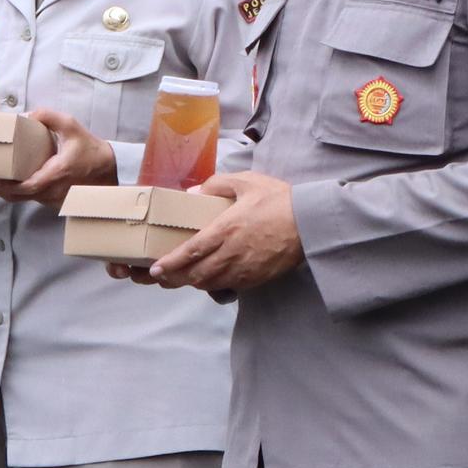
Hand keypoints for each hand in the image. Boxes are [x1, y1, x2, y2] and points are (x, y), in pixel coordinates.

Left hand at [7, 105, 115, 205]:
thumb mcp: (71, 126)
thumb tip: (25, 115)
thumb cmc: (89, 149)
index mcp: (56, 174)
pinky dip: (13, 193)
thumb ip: (49, 116)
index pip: (27, 186)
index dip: (7, 185)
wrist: (108, 170)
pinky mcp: (52, 201)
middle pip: (17, 196)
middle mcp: (52, 191)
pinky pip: (28, 199)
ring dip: (1, 191)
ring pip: (21, 200)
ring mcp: (52, 199)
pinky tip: (1, 183)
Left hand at [148, 171, 299, 295]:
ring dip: (192, 283)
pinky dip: (214, 285)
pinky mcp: (257, 279)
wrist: (311, 222)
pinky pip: (228, 287)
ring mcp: (245, 270)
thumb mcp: (247, 181)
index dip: (171, 263)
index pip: (191, 252)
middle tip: (161, 277)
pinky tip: (209, 279)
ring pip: (210, 284)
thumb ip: (217, 184)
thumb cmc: (278, 200)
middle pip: (196, 275)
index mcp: (226, 229)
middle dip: (175, 279)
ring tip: (180, 278)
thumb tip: (193, 193)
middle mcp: (232, 254)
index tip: (156, 268)